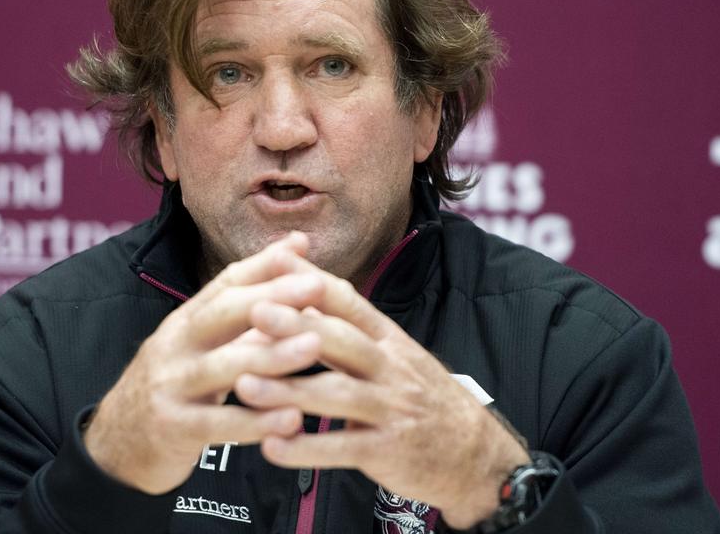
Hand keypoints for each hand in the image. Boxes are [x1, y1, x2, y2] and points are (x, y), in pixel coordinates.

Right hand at [84, 232, 328, 493]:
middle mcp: (175, 345)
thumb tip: (294, 254)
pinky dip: (256, 422)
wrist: (115, 443)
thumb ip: (248, 309)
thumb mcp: (202, 344)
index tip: (304, 250)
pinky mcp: (172, 429)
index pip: (224, 283)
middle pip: (222, 313)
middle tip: (317, 287)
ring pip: (223, 366)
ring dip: (271, 355)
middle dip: (272, 297)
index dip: (264, 265)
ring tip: (315, 346)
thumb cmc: (176, 386)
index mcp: (186, 321)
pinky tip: (293, 420)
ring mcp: (170, 386)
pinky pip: (218, 424)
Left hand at [233, 269, 530, 527]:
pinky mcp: (388, 451)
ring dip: (287, 391)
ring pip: (337, 394)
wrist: (476, 454)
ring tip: (243, 387)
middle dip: (297, 326)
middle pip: (342, 341)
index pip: (351, 303)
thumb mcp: (395, 356)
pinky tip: (272, 447)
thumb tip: (302, 296)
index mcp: (390, 340)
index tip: (274, 265)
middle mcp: (392, 369)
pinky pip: (343, 448)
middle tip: (254, 313)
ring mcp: (392, 410)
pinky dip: (306, 449)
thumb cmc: (422, 399)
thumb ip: (350, 332)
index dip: (312, 283)